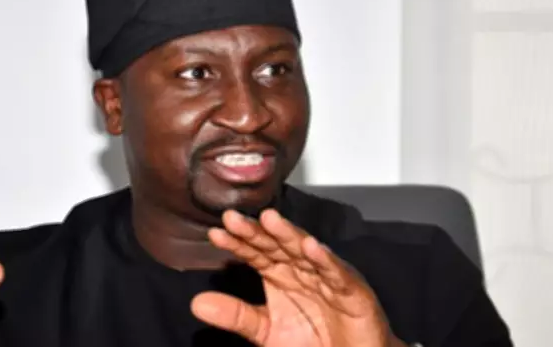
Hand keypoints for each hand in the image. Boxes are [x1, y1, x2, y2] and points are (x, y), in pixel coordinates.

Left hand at [191, 208, 402, 346]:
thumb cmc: (312, 341)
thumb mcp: (266, 332)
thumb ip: (236, 316)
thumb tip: (197, 303)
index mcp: (280, 275)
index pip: (255, 253)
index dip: (237, 243)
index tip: (215, 234)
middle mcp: (302, 270)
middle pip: (276, 246)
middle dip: (256, 231)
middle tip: (233, 218)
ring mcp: (328, 278)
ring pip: (306, 252)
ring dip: (288, 235)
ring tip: (269, 220)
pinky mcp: (355, 292)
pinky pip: (338, 275)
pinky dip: (326, 261)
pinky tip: (311, 247)